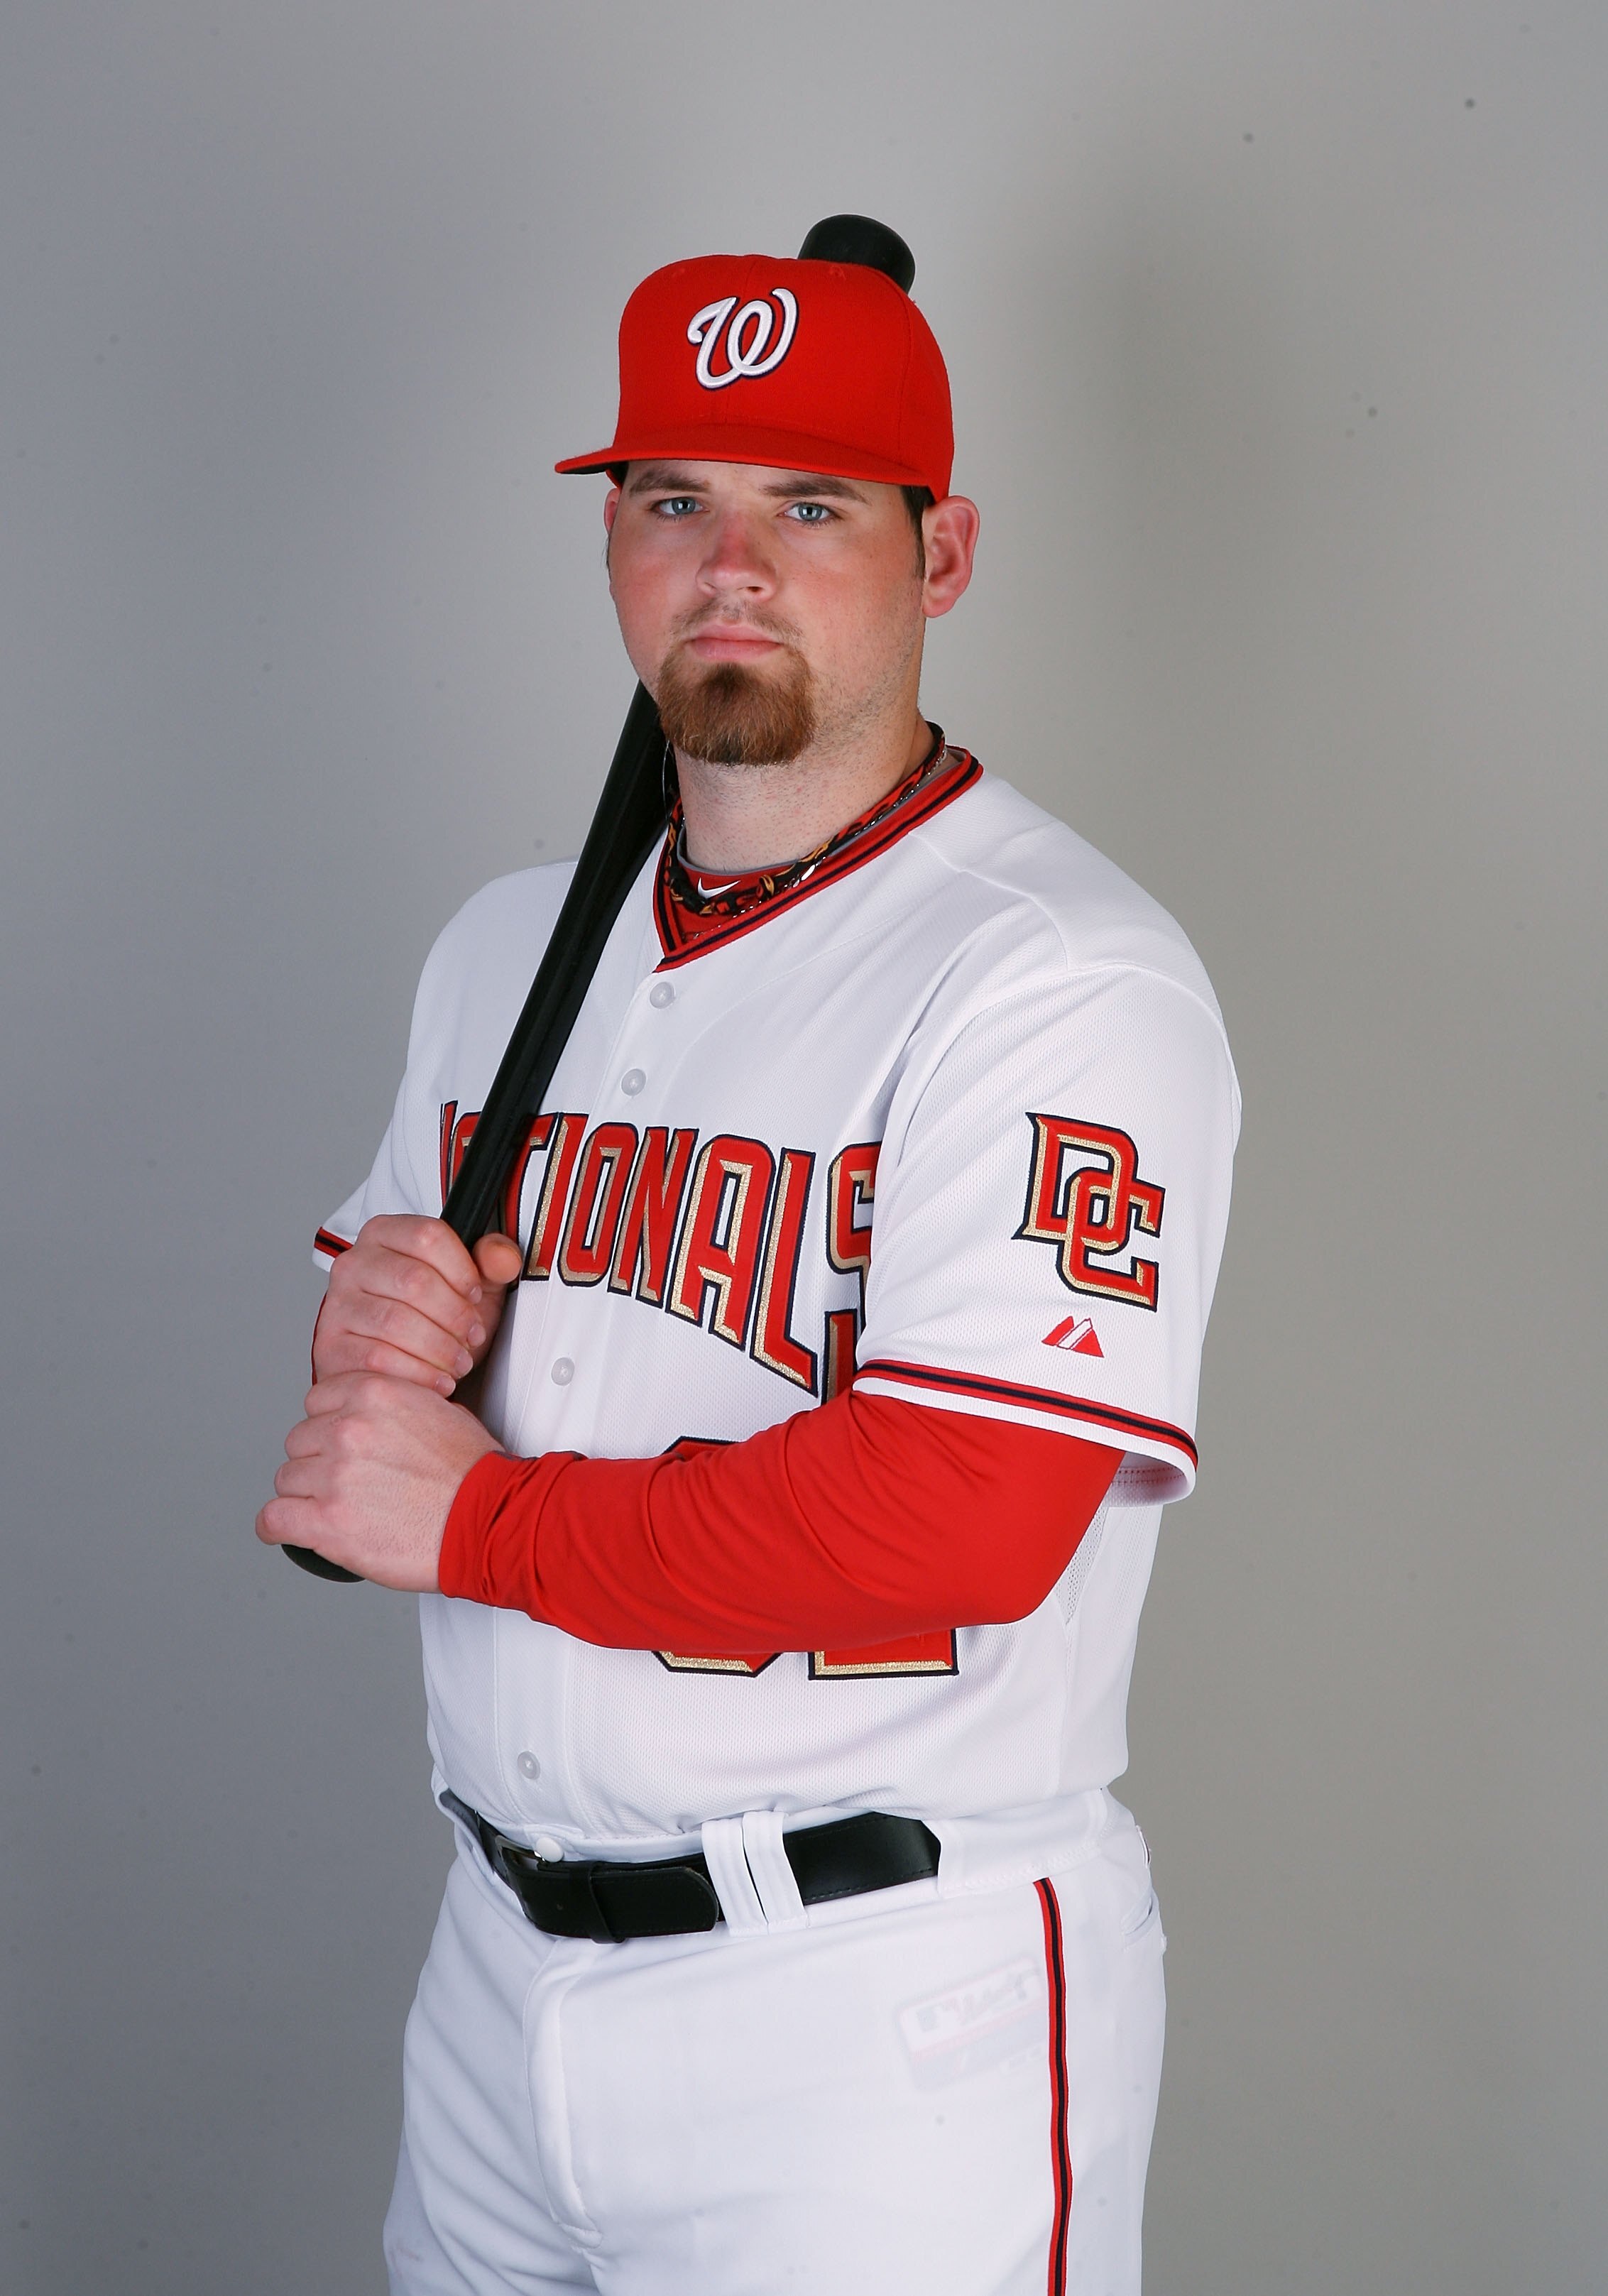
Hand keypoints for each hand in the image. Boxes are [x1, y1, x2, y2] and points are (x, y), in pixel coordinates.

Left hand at [255, 1372, 502, 1587]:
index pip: (317, 1402)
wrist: (489, 1521)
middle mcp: (348, 1428)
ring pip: (287, 1480)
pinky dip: (276, 1527)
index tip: (337, 1445)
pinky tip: (286, 1530)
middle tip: (346, 1484)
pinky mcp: (327, 1522)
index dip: (328, 1427)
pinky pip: (273, 1519)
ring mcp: (334, 1475)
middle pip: (299, 1442)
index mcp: (373, 1392)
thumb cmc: (474, 1474)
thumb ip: (395, 1405)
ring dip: (305, 1496)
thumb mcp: (440, 1410)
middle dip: (318, 1462)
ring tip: (334, 1510)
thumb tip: (372, 1415)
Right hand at [315, 1217, 524, 1394]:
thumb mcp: (472, 1286)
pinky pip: (377, 1358)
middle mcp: (353, 1263)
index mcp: (385, 1234)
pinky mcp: (331, 1346)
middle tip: (472, 1336)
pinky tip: (438, 1380)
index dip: (462, 1269)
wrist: (402, 1361)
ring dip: (439, 1348)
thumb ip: (492, 1262)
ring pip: (395, 1321)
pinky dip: (418, 1374)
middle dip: (454, 1315)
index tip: (475, 1295)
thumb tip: (501, 1256)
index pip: (427, 1235)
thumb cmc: (436, 1318)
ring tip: (459, 1361)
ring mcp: (337, 1304)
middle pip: (414, 1280)